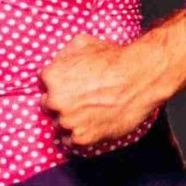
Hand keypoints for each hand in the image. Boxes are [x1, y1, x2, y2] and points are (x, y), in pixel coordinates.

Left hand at [38, 32, 166, 151]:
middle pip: (49, 106)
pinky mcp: (82, 137)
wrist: (140, 78)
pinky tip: (90, 126)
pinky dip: (79, 136)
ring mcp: (68, 120)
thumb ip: (63, 53)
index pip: (44, 84)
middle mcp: (55, 100)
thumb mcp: (83, 43)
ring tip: (89, 113)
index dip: (59, 84)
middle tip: (81, 100)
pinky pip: (71, 142)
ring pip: (59, 124)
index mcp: (51, 76)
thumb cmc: (115, 59)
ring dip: (70, 120)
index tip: (70, 86)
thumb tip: (57, 62)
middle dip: (61, 103)